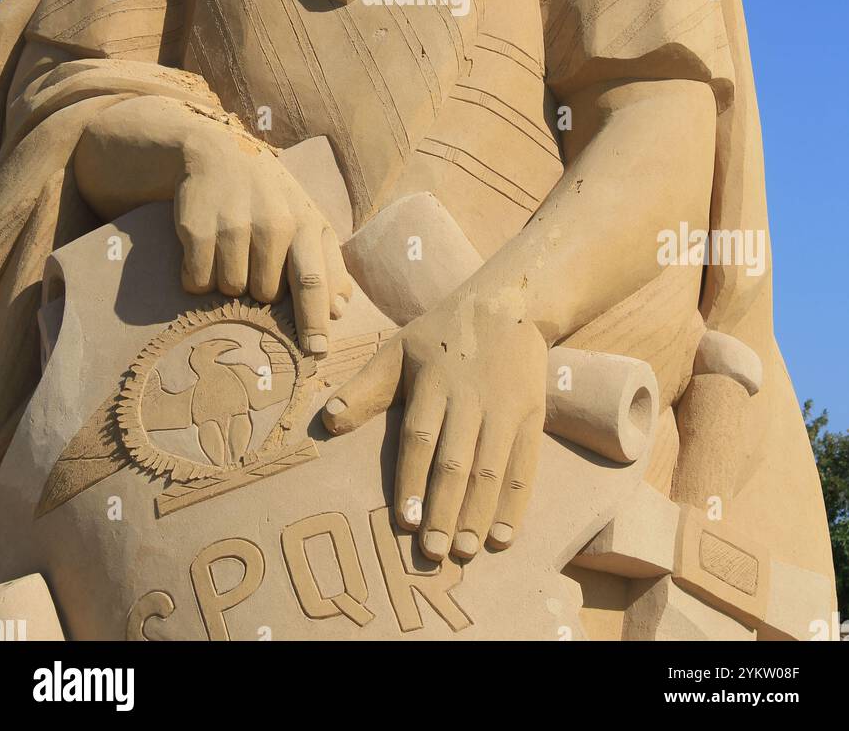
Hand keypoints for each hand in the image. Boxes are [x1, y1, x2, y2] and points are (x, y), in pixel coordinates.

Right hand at [75, 96, 352, 354]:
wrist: (218, 154)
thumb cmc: (271, 197)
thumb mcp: (307, 219)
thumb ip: (328, 264)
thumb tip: (341, 310)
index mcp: (305, 223)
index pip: (313, 281)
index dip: (315, 321)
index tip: (316, 352)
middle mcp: (273, 224)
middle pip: (266, 294)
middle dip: (259, 291)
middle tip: (254, 262)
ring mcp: (233, 226)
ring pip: (230, 291)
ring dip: (228, 282)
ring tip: (230, 250)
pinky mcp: (197, 230)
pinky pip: (197, 282)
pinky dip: (198, 276)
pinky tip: (205, 249)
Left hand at [322, 291, 546, 561]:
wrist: (509, 304)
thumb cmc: (442, 333)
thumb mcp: (398, 349)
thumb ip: (364, 388)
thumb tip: (326, 421)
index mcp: (434, 382)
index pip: (421, 438)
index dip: (413, 481)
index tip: (405, 522)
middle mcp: (470, 398)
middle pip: (457, 461)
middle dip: (443, 509)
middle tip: (432, 552)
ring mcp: (504, 409)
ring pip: (491, 469)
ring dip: (478, 514)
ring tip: (463, 551)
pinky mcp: (531, 417)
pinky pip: (525, 467)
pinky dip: (515, 504)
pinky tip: (503, 536)